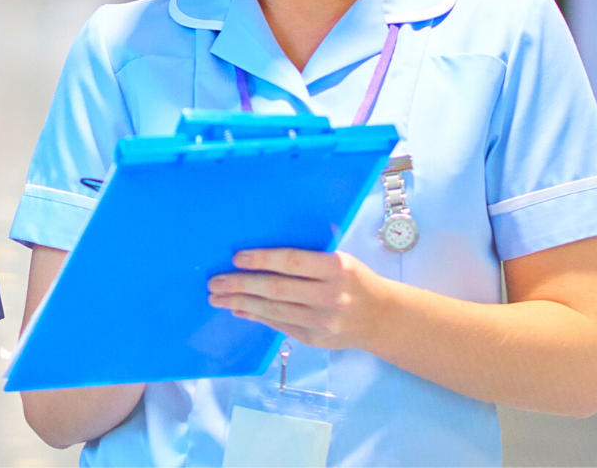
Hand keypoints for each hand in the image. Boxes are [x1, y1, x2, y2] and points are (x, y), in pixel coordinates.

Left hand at [207, 249, 395, 350]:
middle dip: (241, 285)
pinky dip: (255, 317)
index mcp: (336, 269)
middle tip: (214, 282)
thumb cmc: (354, 281)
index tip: (236, 258)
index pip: (292, 262)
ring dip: (241, 303)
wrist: (382, 318)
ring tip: (217, 297)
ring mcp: (322, 322)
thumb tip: (262, 256)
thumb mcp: (341, 260)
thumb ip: (309, 258)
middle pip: (276, 289)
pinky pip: (279, 325)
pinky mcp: (314, 339)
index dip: (261, 259)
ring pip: (273, 310)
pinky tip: (238, 310)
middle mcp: (329, 296)